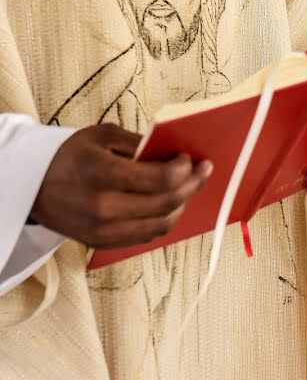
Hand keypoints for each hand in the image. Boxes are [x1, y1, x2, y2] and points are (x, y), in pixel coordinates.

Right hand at [29, 124, 212, 248]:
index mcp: (100, 174)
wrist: (30, 187)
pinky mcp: (104, 242)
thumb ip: (140, 143)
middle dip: (193, 185)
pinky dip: (165, 218)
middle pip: (167, 203)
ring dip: (183, 204)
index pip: (160, 179)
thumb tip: (174, 153)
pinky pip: (148, 235)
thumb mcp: (102, 137)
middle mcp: (102, 207)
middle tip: (203, 170)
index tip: (191, 159)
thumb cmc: (69, 156)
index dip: (184, 170)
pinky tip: (171, 202)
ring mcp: (103, 230)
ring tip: (189, 186)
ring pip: (163, 224)